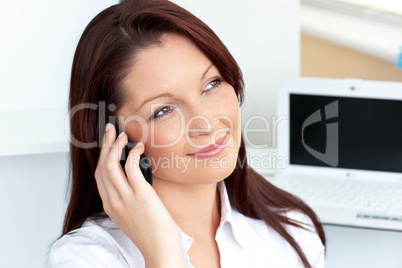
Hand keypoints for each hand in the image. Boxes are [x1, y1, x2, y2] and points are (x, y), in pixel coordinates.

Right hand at [94, 123, 184, 266]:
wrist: (159, 248)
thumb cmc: (151, 231)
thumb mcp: (132, 214)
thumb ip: (128, 198)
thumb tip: (134, 178)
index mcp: (110, 205)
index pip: (99, 175)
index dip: (102, 156)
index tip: (107, 142)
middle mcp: (113, 200)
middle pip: (101, 167)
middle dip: (104, 145)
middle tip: (110, 130)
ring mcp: (125, 198)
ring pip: (111, 165)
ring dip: (115, 146)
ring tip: (122, 135)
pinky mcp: (140, 195)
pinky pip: (132, 168)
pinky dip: (133, 154)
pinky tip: (139, 148)